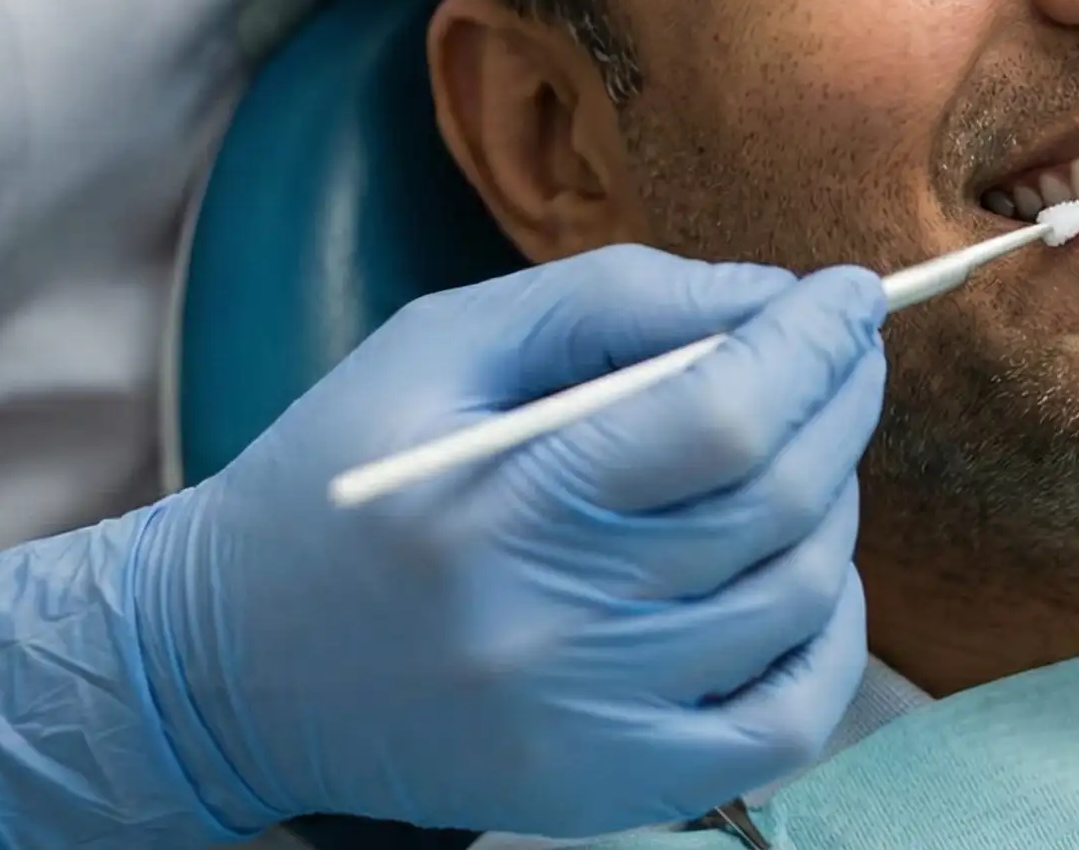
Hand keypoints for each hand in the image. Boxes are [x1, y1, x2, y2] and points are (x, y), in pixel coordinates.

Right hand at [0, 247, 887, 844]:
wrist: (228, 669)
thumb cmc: (342, 482)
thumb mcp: (439, 346)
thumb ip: (609, 300)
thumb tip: (770, 295)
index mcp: (501, 502)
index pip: (720, 416)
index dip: (811, 343)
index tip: (850, 291)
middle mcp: (554, 626)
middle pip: (776, 501)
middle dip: (842, 400)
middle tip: (848, 348)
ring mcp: (593, 722)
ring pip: (797, 595)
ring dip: (835, 500)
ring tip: (806, 446)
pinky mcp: (611, 786)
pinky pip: (789, 719)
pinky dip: (834, 634)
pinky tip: (809, 568)